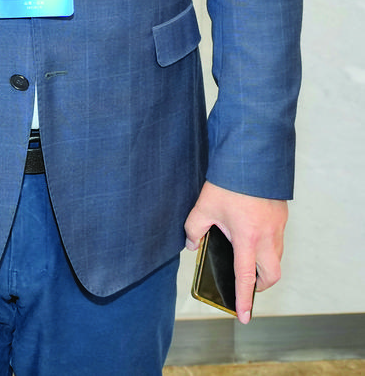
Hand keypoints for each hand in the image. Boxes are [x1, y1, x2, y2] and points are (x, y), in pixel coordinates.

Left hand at [184, 181, 287, 323]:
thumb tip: (190, 243)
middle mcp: (267, 236)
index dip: (244, 300)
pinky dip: (269, 244)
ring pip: (277, 257)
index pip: (246, 278)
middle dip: (261, 285)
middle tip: (248, 284)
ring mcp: (277, 226)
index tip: (243, 317)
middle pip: (271, 275)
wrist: (250, 156)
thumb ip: (194, 228)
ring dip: (265, 264)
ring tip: (248, 257)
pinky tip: (253, 232)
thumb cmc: (228, 182)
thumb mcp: (204, 206)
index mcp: (247, 238)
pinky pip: (278, 239)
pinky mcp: (281, 214)